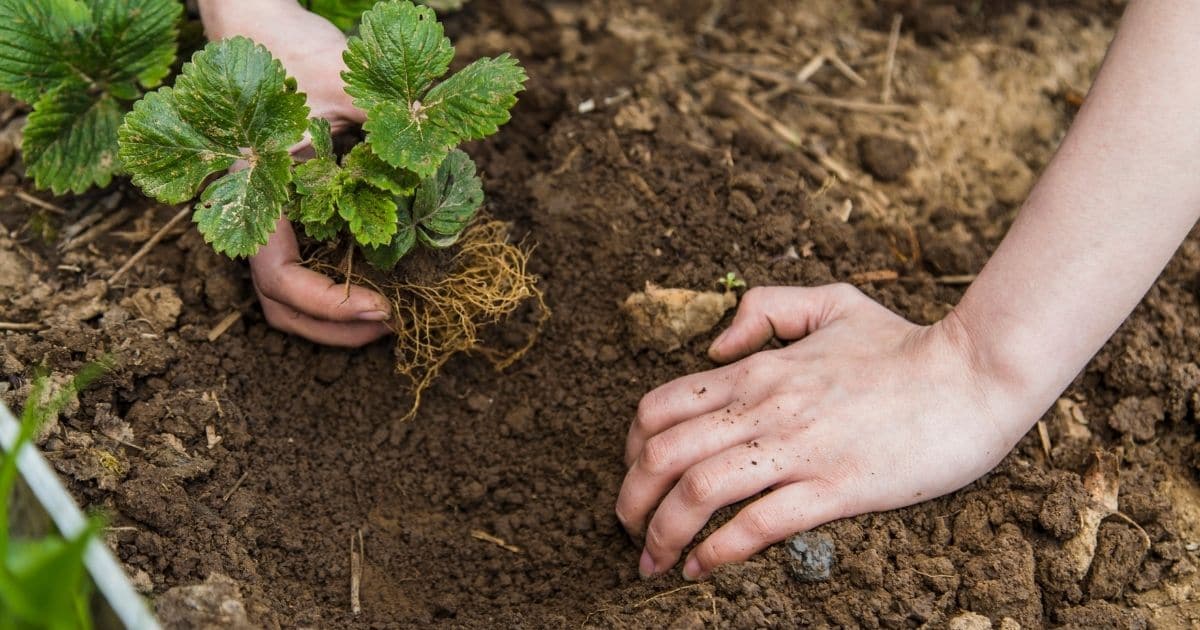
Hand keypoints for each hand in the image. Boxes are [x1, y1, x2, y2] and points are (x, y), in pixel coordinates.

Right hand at [200, 0, 389, 346]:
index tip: (382, 306)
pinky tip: (379, 275)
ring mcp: (266, 215)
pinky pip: (303, 262)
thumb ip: (388, 125)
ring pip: (287, 293)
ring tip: (391, 311)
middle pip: (280, 305)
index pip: (280, 279)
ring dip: (335, 314)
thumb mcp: (346, 82)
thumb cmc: (291, 48)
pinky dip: (336, 282)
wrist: (252, 20)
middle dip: (336, 327)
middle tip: (395, 323)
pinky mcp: (283, 208)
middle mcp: (252, 215)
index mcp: (254, 195)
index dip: (329, 304)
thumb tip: (443, 166)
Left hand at [617, 284, 1032, 579]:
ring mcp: (798, 448)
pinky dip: (718, 552)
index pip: (660, 407)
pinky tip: (702, 569)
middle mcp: (764, 408)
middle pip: (661, 455)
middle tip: (628, 529)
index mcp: (757, 369)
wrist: (974, 374)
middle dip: (630, 499)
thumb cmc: (905, 343)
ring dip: (662, 534)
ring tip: (653, 562)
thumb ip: (765, 309)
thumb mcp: (830, 302)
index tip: (634, 476)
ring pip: (697, 493)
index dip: (630, 448)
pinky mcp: (836, 487)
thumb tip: (715, 347)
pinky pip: (757, 525)